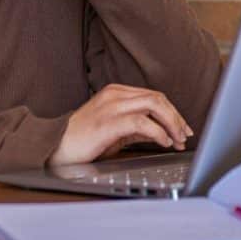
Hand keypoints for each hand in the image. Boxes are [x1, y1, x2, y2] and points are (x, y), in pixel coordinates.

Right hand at [48, 84, 193, 166]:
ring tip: (177, 139)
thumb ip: (137, 127)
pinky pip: (141, 122)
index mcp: (116, 92)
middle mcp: (115, 94)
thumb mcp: (115, 130)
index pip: (153, 96)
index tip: (183, 128)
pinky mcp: (108, 122)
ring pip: (154, 104)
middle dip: (176, 117)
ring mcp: (111, 106)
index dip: (173, 112)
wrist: (56, 146)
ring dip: (171, 123)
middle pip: (157, 97)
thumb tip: (162, 132)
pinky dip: (158, 131)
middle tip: (184, 135)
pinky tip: (163, 142)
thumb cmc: (83, 140)